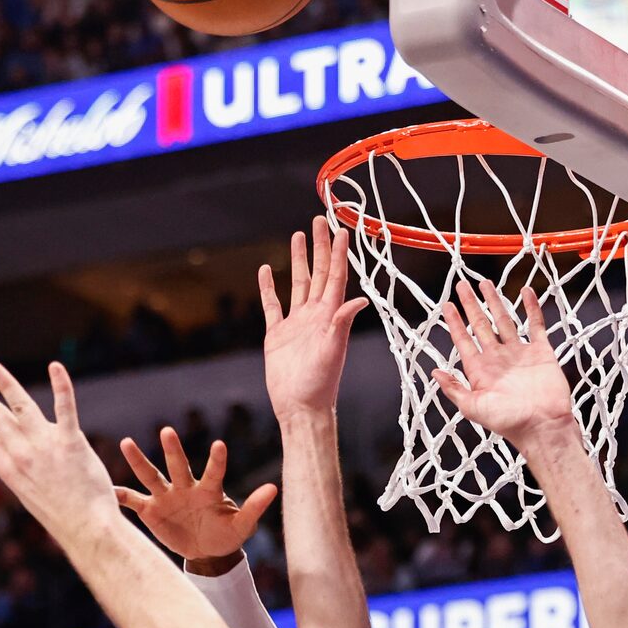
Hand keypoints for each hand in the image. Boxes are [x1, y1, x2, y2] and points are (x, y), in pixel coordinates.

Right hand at [0, 361, 113, 550]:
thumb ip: (24, 472)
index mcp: (10, 471)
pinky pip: (65, 408)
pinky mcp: (72, 442)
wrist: (87, 529)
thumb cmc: (64, 519)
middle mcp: (22, 454)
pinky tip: (54, 366)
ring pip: (21, 405)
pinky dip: (61, 385)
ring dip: (4, 382)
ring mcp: (46, 446)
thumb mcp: (32, 497)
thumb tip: (18, 458)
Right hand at [116, 428, 275, 566]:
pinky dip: (120, 496)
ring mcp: (166, 497)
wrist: (207, 551)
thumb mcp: (243, 525)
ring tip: (127, 442)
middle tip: (167, 430)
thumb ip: (254, 507)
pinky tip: (106, 490)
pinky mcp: (151, 511)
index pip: (214, 472)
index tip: (220, 445)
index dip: (217, 460)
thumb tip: (273, 488)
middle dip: (173, 450)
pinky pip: (133, 501)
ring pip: (150, 476)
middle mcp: (184, 488)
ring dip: (138, 461)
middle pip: (177, 466)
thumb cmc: (226, 534)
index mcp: (208, 490)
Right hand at [259, 217, 366, 421]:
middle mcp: (315, 315)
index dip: (338, 253)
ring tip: (298, 235)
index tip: (340, 229)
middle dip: (319, 246)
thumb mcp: (333, 350)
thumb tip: (361, 300)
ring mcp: (296, 324)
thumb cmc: (320, 383)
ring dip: (299, 259)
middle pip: (318, 272)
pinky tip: (267, 270)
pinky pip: (272, 305)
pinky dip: (269, 287)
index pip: (336, 277)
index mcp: (330, 316)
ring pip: (298, 283)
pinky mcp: (277, 335)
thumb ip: (342, 323)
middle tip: (318, 219)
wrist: (300, 407)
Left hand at [433, 280, 576, 451]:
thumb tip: (435, 372)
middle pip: (482, 325)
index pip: (464, 340)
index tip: (446, 305)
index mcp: (481, 370)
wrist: (543, 427)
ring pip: (505, 320)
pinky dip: (532, 308)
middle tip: (462, 285)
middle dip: (472, 305)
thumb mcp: (473, 408)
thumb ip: (455, 389)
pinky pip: (536, 325)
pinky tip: (525, 292)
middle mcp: (498, 359)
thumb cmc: (508, 422)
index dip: (455, 322)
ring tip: (486, 284)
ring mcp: (519, 353)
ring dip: (496, 302)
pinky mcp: (541, 352)